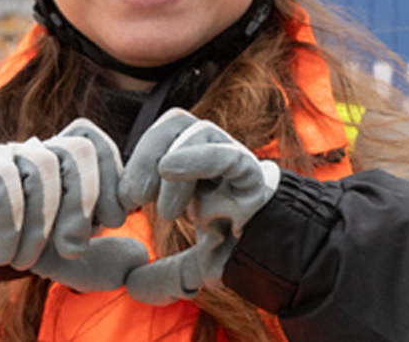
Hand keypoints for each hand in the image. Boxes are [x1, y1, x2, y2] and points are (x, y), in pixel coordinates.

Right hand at [0, 118, 146, 291]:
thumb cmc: (27, 246)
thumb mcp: (68, 261)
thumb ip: (104, 262)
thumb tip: (140, 257)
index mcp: (73, 165)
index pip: (100, 147)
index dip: (113, 180)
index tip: (113, 221)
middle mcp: (46, 150)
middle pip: (78, 150)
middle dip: (83, 202)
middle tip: (73, 248)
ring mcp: (13, 154)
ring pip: (42, 167)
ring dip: (40, 222)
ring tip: (26, 262)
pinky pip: (4, 181)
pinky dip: (8, 222)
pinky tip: (3, 252)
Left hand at [118, 109, 280, 304]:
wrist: (286, 264)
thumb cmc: (242, 253)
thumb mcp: (195, 265)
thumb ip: (163, 275)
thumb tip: (131, 285)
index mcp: (195, 170)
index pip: (161, 139)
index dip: (136, 162)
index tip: (122, 203)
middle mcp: (213, 157)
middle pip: (174, 123)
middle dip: (145, 152)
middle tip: (131, 197)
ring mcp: (236, 161)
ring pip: (198, 128)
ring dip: (171, 162)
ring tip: (166, 212)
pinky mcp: (256, 176)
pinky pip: (227, 154)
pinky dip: (196, 156)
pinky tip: (170, 169)